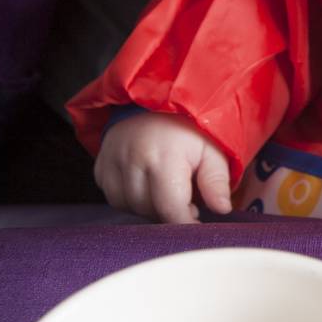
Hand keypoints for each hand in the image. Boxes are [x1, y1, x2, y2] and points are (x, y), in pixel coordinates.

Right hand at [93, 112, 233, 223]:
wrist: (154, 98)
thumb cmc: (188, 126)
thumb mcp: (213, 149)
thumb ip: (216, 181)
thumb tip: (222, 209)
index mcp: (163, 157)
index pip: (170, 209)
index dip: (186, 223)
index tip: (197, 224)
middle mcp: (132, 160)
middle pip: (149, 211)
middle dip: (169, 212)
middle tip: (187, 199)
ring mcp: (112, 163)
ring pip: (129, 207)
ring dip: (149, 207)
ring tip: (166, 189)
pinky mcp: (100, 165)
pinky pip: (113, 198)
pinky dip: (130, 199)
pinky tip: (146, 185)